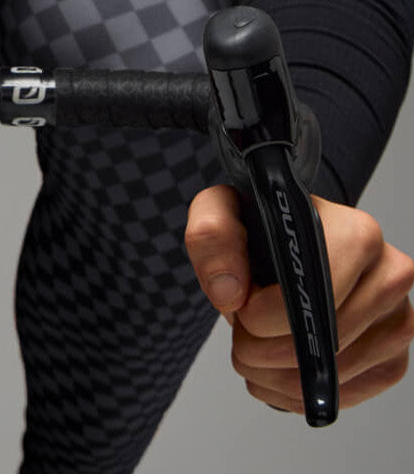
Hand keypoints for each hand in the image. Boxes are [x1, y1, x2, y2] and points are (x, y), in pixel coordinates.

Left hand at [185, 184, 413, 412]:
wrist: (286, 249)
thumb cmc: (263, 229)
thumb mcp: (221, 211)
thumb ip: (212, 235)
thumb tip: (230, 293)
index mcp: (358, 233)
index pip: (317, 291)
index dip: (268, 314)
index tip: (243, 311)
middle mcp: (389, 276)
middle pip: (327, 340)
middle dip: (267, 351)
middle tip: (241, 337)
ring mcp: (397, 322)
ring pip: (335, 375)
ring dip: (277, 378)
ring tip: (251, 355)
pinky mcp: (391, 360)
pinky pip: (346, 397)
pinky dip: (298, 395)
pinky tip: (273, 373)